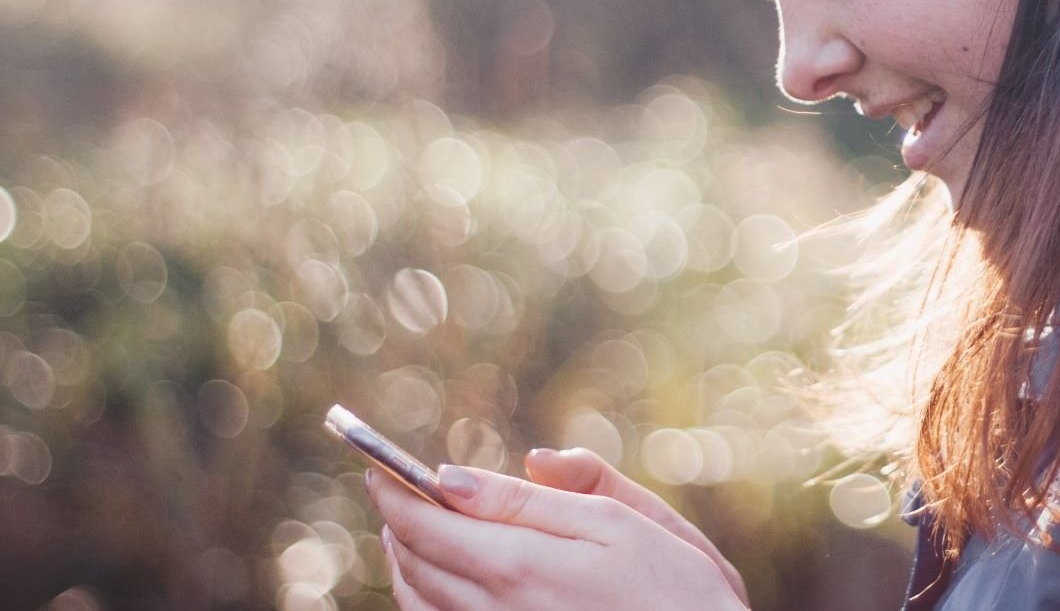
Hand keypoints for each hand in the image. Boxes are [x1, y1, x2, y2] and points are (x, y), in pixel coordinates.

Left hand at [368, 461, 748, 609]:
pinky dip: (424, 600)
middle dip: (397, 521)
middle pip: (414, 562)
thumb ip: (539, 497)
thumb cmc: (677, 589)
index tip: (379, 465)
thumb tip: (460, 477)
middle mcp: (495, 610)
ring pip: (419, 601)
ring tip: (409, 530)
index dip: (396, 489)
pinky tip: (437, 582)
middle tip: (392, 490)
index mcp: (519, 564)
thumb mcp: (622, 522)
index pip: (426, 522)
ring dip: (405, 560)